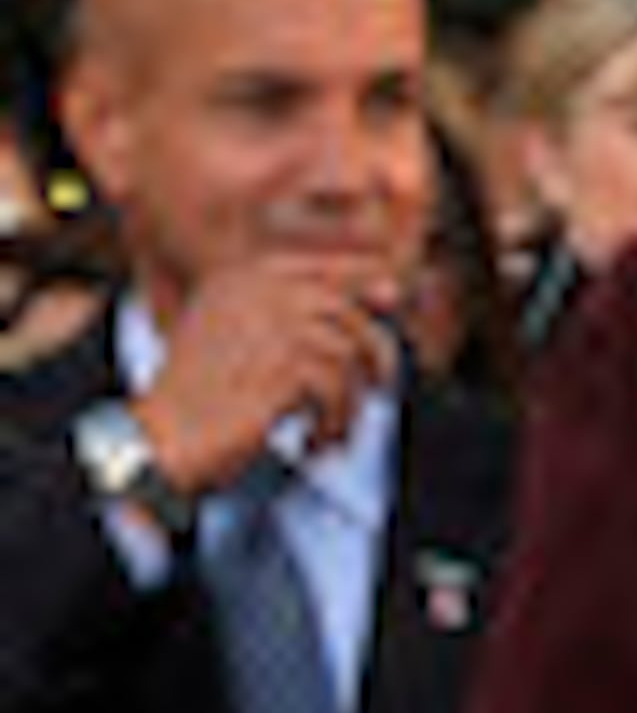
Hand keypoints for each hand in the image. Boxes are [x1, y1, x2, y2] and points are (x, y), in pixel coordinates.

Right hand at [139, 240, 404, 498]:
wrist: (166, 439)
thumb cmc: (202, 401)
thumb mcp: (238, 341)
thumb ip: (291, 318)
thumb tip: (384, 294)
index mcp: (238, 277)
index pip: (318, 268)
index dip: (361, 281)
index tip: (394, 299)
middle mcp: (254, 290)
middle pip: (344, 309)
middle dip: (374, 349)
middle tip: (378, 386)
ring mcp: (268, 324)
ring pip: (348, 352)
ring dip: (349, 403)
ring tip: (331, 433)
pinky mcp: (282, 365)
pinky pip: (339, 389)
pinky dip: (335, 425)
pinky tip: (312, 444)